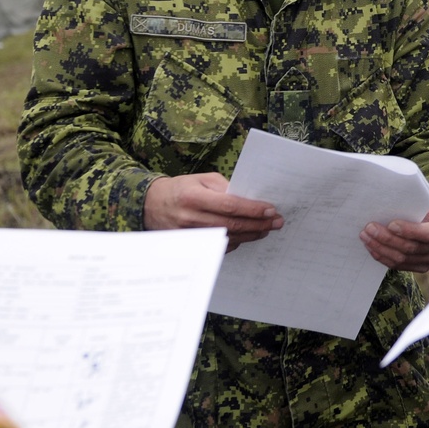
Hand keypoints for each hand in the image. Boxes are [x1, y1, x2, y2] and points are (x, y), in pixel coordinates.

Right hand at [144, 173, 282, 251]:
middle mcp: (191, 218)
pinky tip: (248, 235)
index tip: (271, 210)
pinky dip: (236, 241)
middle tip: (277, 223)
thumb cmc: (181, 189)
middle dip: (258, 224)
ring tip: (267, 229)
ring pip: (228, 238)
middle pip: (232, 225)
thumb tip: (248, 199)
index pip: (230, 206)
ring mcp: (190, 236)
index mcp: (194, 198)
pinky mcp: (191, 246)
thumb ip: (224, 187)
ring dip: (251, 234)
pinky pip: (219, 247)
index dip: (253, 209)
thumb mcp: (201, 180)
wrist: (151, 206)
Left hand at [359, 188, 428, 271]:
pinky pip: (401, 265)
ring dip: (382, 248)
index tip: (391, 224)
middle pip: (413, 247)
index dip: (410, 231)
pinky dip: (384, 257)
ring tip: (366, 237)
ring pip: (404, 259)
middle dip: (388, 239)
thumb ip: (416, 192)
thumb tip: (390, 186)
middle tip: (370, 228)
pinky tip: (372, 247)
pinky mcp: (423, 265)